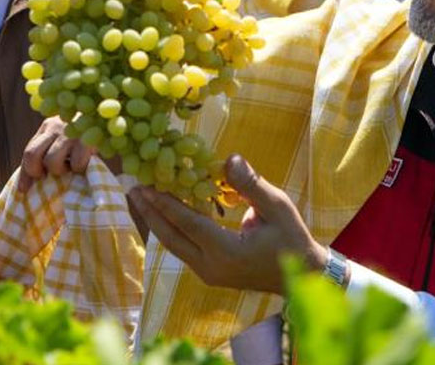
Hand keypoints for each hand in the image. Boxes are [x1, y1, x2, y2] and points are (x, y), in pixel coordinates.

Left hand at [18, 117, 94, 192]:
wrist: (111, 119)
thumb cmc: (87, 136)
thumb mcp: (65, 140)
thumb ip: (49, 152)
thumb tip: (28, 186)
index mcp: (48, 127)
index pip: (28, 151)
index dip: (25, 174)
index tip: (24, 190)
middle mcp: (56, 126)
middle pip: (32, 154)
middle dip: (38, 171)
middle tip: (50, 176)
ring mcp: (71, 133)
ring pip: (52, 161)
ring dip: (61, 171)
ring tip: (71, 167)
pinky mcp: (87, 140)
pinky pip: (76, 164)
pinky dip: (80, 169)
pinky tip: (85, 164)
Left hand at [128, 154, 327, 294]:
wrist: (302, 275)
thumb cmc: (292, 238)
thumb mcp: (277, 206)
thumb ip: (250, 185)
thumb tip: (228, 159)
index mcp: (227, 252)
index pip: (189, 224)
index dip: (166, 203)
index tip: (146, 186)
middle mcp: (211, 267)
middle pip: (172, 238)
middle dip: (151, 212)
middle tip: (133, 188)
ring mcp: (209, 273)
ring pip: (174, 245)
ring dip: (158, 221)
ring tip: (142, 198)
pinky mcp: (210, 273)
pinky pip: (184, 249)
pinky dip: (173, 229)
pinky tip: (164, 211)